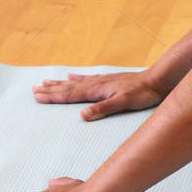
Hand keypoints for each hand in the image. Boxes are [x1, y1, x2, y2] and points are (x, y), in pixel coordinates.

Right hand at [32, 71, 163, 119]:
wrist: (157, 80)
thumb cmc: (142, 93)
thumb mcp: (123, 103)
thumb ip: (103, 109)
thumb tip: (82, 115)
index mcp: (97, 90)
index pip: (70, 95)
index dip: (53, 96)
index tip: (37, 96)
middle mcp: (96, 84)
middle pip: (68, 88)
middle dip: (51, 90)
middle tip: (34, 89)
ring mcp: (102, 81)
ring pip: (75, 82)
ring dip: (60, 83)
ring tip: (46, 81)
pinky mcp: (109, 81)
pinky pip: (87, 79)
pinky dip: (77, 78)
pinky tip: (72, 76)